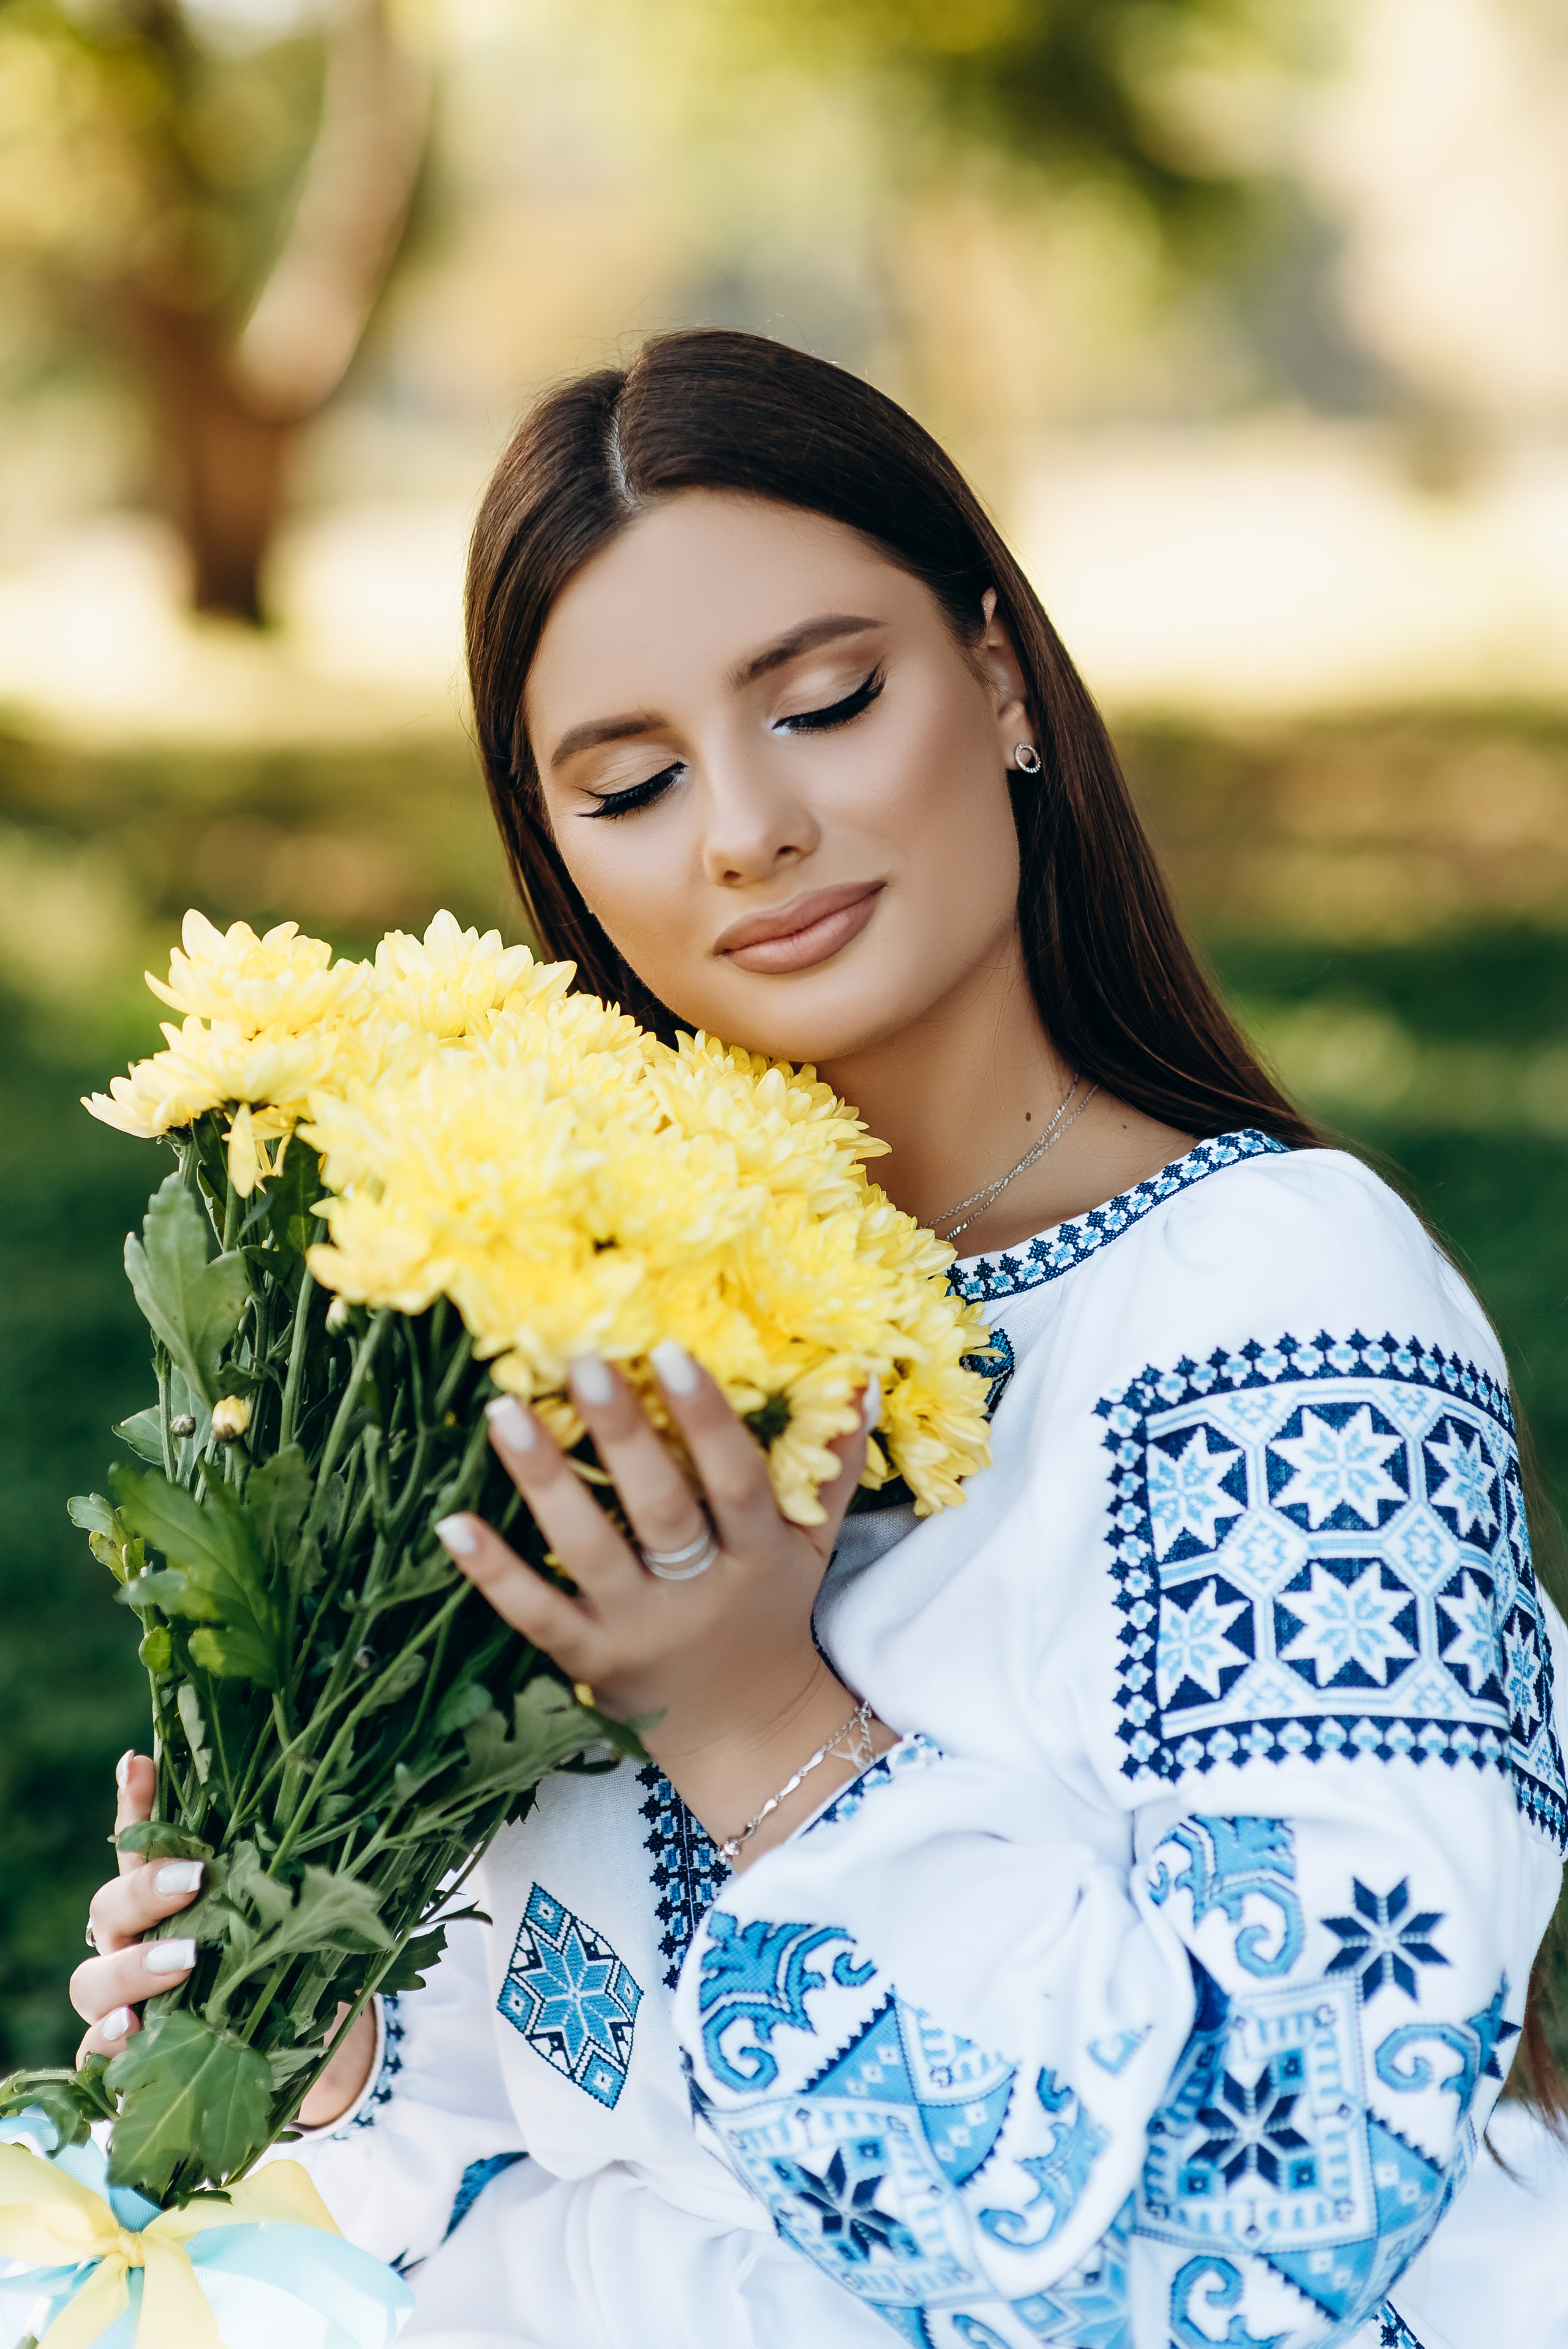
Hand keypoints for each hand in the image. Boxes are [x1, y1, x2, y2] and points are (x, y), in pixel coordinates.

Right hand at [70, 1752, 376, 2126]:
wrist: (304, 2045)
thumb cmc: (296, 1963)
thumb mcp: (302, 1912)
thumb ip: (298, 1875)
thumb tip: (351, 1806)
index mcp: (172, 1897)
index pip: (142, 1841)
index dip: (134, 1802)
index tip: (140, 1763)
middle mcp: (137, 1943)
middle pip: (109, 1907)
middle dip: (144, 1889)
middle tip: (195, 1879)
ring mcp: (125, 2001)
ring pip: (92, 1978)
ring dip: (131, 1966)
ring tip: (185, 1959)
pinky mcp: (130, 2055)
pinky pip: (97, 2050)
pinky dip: (108, 2039)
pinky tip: (132, 2030)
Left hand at [436, 1344, 891, 1862]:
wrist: (749, 1736)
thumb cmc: (773, 1614)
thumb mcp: (814, 1545)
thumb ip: (831, 1465)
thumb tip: (857, 1380)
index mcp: (759, 1558)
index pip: (736, 1481)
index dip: (706, 1419)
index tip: (670, 1353)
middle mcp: (698, 1595)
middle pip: (660, 1511)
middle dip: (622, 1435)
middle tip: (581, 1361)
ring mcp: (638, 1631)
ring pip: (589, 1551)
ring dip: (544, 1481)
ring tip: (502, 1411)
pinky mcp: (589, 1662)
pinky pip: (535, 1614)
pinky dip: (493, 1572)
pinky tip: (452, 1522)